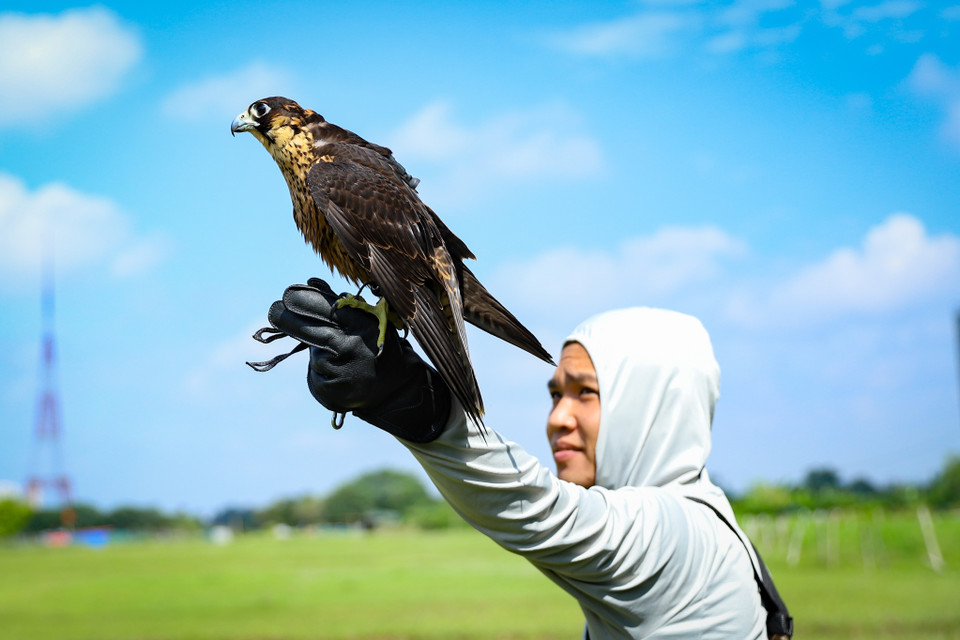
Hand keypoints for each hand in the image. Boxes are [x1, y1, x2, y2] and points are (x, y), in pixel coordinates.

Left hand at [257, 278, 450, 442]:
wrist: (396, 389)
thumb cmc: (378, 346)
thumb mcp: (369, 321)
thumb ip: (341, 304)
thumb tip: (311, 282)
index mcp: (364, 325)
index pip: (326, 308)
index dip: (303, 300)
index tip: (286, 296)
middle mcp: (352, 347)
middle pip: (310, 330)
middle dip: (288, 319)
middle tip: (275, 310)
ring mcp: (341, 371)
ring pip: (314, 355)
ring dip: (316, 351)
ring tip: (339, 359)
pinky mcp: (332, 392)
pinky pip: (315, 376)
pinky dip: (320, 373)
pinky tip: (338, 375)